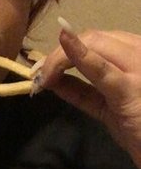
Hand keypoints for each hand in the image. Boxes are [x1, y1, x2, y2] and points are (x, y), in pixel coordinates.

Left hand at [39, 25, 140, 168]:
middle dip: (60, 52)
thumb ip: (82, 91)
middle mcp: (140, 53)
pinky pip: (102, 69)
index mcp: (136, 55)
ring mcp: (139, 68)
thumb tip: (53, 80)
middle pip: (95, 37)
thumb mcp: (108, 107)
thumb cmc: (140, 131)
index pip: (99, 40)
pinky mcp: (132, 89)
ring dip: (62, 56)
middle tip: (38, 74)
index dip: (68, 47)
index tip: (44, 66)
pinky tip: (64, 48)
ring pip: (96, 43)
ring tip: (43, 76)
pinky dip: (80, 56)